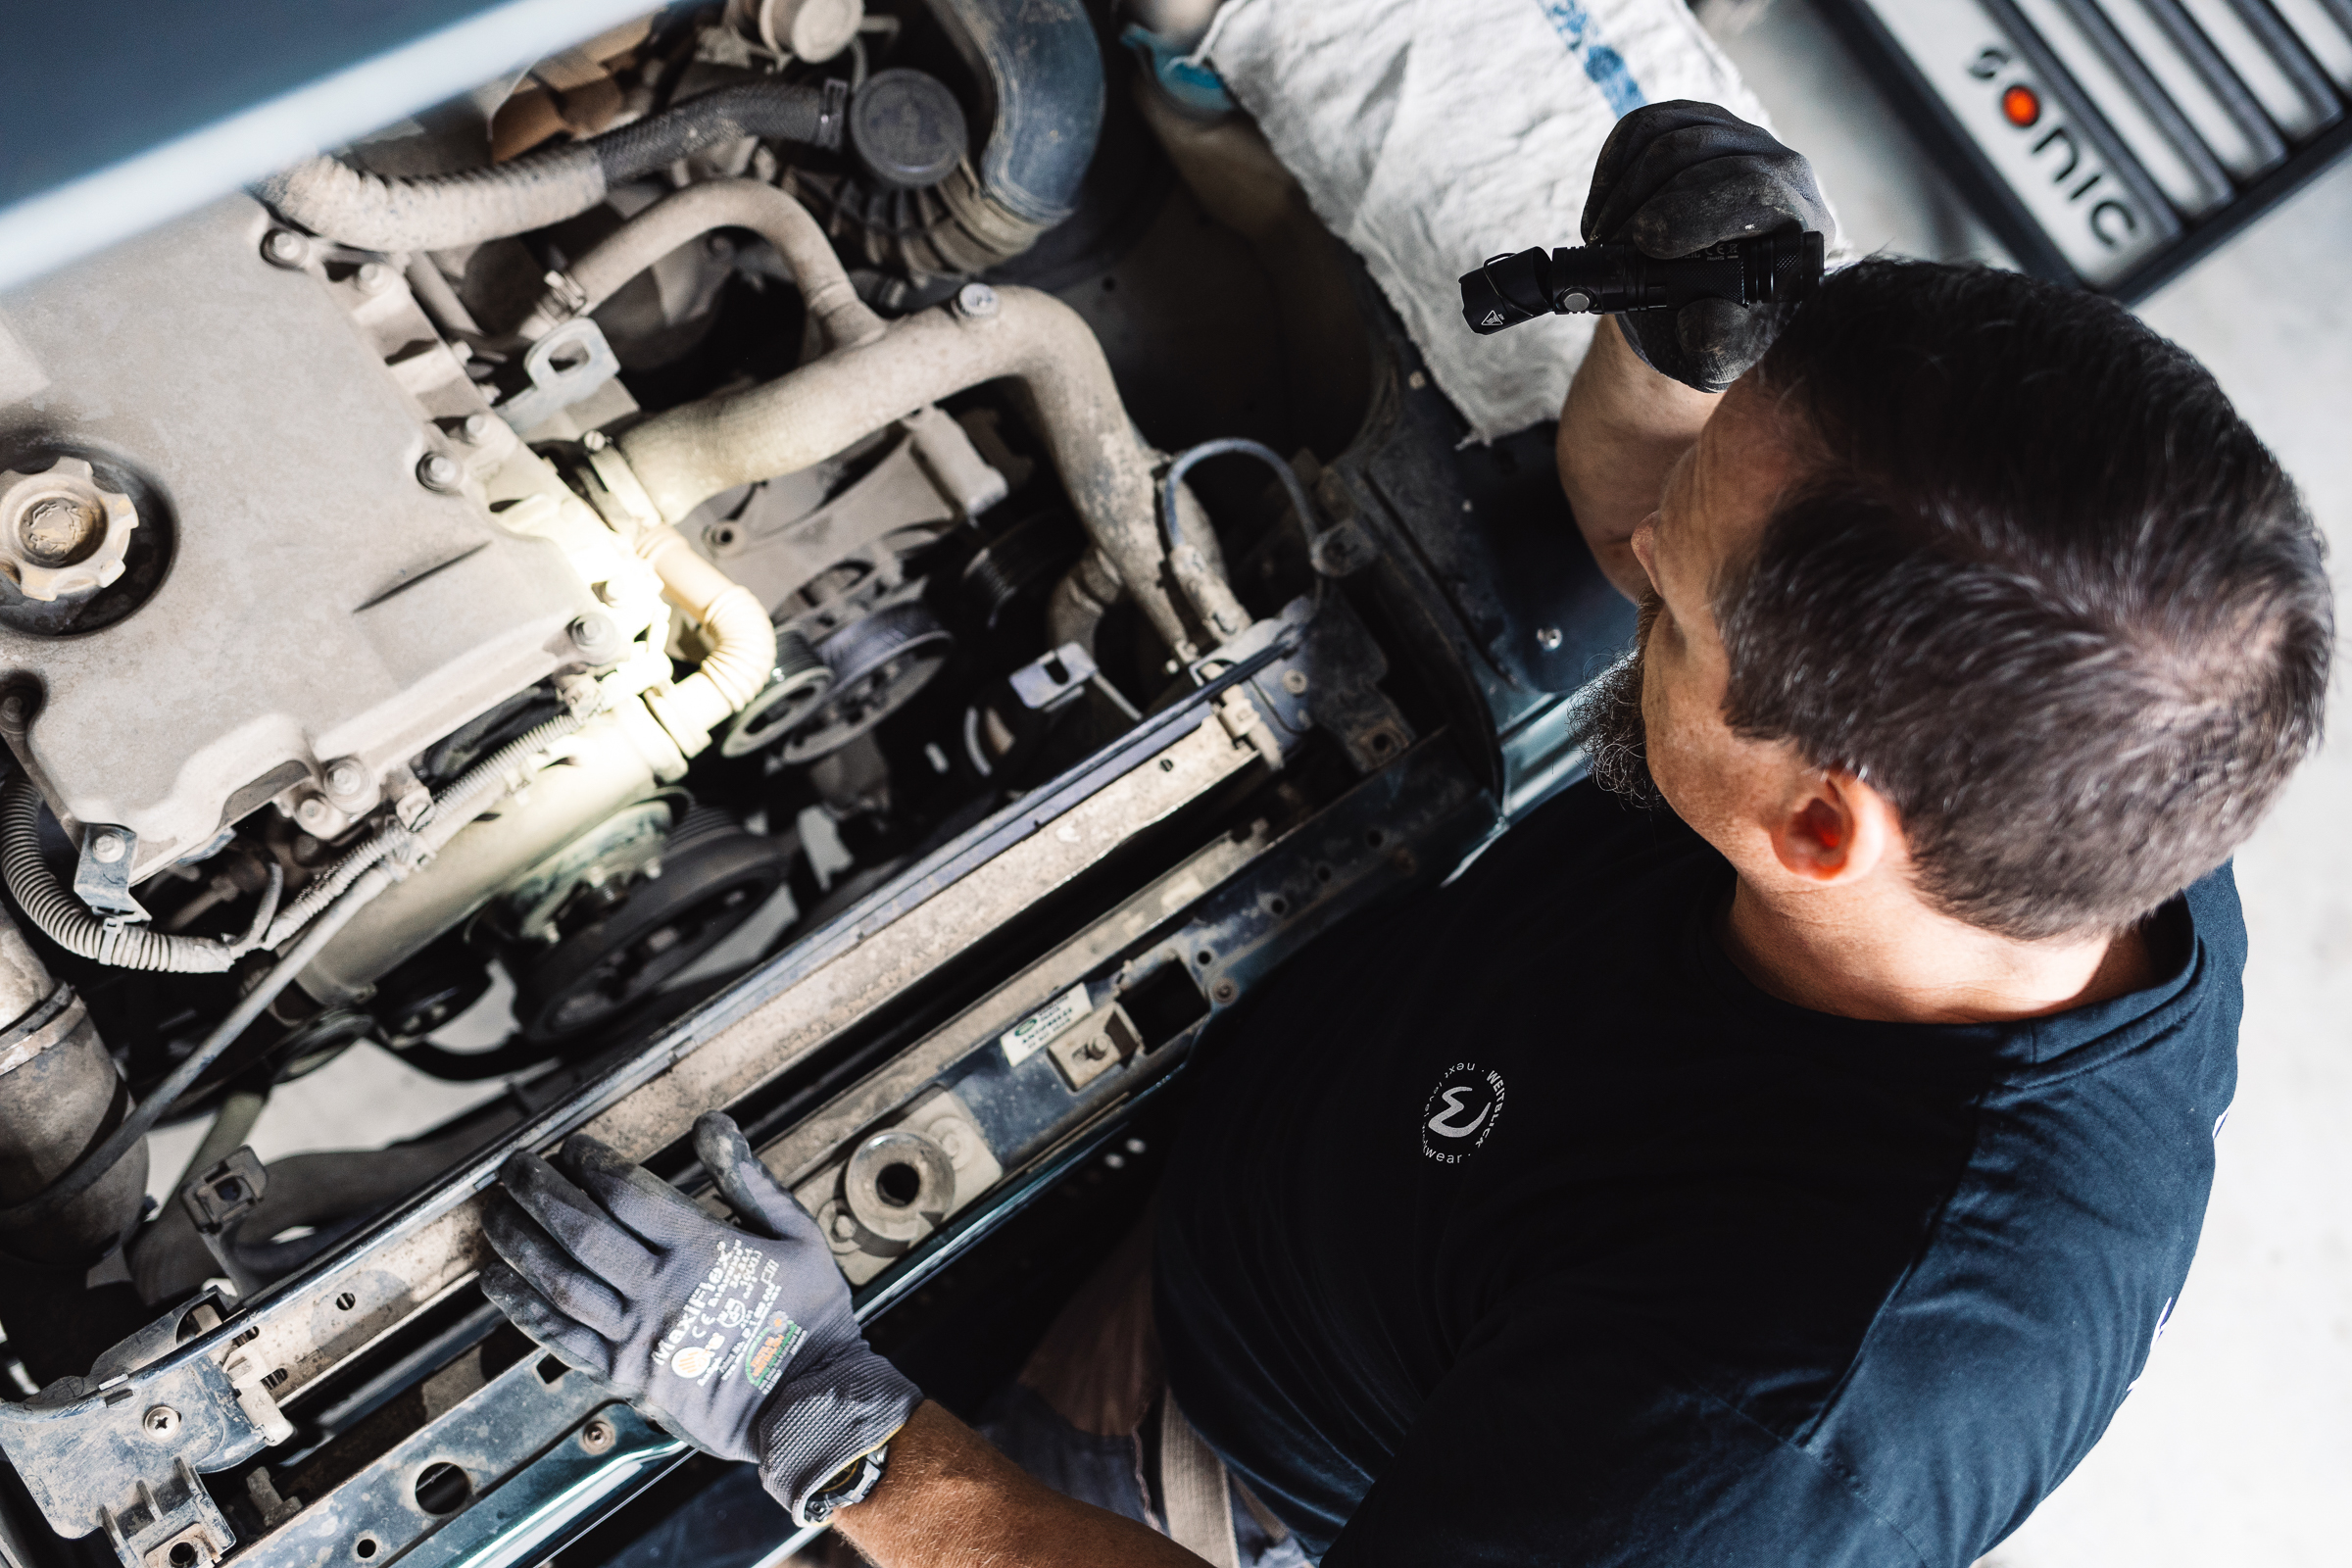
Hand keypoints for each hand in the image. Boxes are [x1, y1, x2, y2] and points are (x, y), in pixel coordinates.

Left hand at [480, 1113, 920, 1524]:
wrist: (806, 1400)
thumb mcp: (796, 1233)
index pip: (624, 1191)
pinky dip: (520, 1307)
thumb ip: (748, 1177)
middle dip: (538, 1190)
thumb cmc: (808, 1318)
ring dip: (519, 1242)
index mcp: (701, 1248)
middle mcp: (659, 1288)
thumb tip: (712, 1125)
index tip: (572, 1147)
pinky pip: (559, 1337)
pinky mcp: (623, 1373)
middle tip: (515, 1166)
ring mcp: (637, 1334)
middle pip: (580, 1228)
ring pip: (559, 1280)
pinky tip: (498, 1281)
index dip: (589, 1162)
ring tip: (496, 1214)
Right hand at [1580, 101, 1833, 392]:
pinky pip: (1645, 125)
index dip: (1694, 209)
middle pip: (1703, 153)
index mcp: (1801, 223)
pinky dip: (1610, 166)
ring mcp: (1739, 140)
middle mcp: (1780, 169)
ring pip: (1668, 134)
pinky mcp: (1698, 126)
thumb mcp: (1718, 354)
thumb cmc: (1717, 327)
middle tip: (1609, 251)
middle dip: (1642, 203)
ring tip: (1603, 238)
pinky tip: (1603, 208)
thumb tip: (1701, 319)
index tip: (1645, 244)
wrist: (1701, 303)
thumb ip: (1716, 344)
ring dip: (1620, 189)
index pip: (1756, 187)